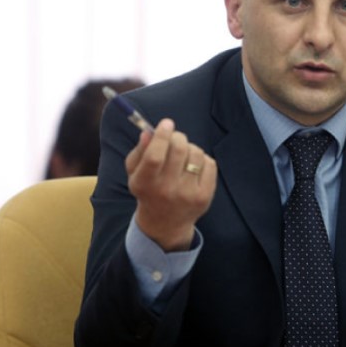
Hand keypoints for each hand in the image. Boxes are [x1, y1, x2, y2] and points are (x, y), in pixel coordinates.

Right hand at [126, 118, 216, 251]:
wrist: (165, 222)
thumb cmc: (149, 189)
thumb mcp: (135, 172)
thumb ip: (140, 150)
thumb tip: (149, 132)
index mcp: (144, 183)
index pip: (155, 156)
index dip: (162, 136)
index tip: (166, 123)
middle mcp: (166, 190)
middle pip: (179, 150)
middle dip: (178, 137)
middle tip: (175, 137)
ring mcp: (188, 194)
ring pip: (196, 154)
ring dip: (190, 147)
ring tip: (184, 155)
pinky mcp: (205, 196)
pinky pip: (210, 163)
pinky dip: (202, 159)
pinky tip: (193, 166)